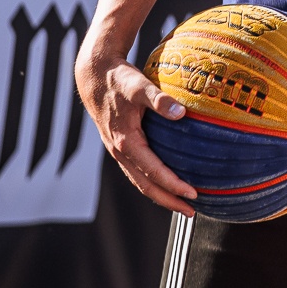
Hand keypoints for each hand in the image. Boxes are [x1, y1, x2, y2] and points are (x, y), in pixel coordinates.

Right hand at [76, 47, 197, 215]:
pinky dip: (151, 181)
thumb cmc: (117, 79)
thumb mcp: (138, 86)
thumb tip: (182, 112)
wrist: (93, 75)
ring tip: (181, 203)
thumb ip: (160, 99)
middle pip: (145, 186)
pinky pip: (136, 171)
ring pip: (139, 181)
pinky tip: (165, 180)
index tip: (193, 194)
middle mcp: (119, 151)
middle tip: (192, 211)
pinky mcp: (118, 145)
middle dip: (169, 201)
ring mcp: (117, 150)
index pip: (153, 173)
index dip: (173, 185)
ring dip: (160, 194)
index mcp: (126, 142)